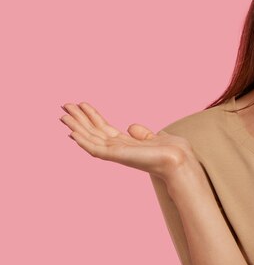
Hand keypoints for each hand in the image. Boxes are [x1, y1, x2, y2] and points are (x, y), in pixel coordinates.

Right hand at [60, 102, 193, 181]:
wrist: (179, 160)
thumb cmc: (171, 151)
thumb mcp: (154, 137)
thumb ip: (142, 133)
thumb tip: (131, 127)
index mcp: (126, 144)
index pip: (103, 129)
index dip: (92, 117)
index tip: (81, 104)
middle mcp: (118, 149)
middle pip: (93, 132)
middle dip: (79, 119)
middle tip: (65, 105)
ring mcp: (116, 153)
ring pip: (90, 139)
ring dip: (76, 127)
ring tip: (63, 115)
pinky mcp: (116, 156)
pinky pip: (94, 149)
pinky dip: (83, 141)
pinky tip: (72, 132)